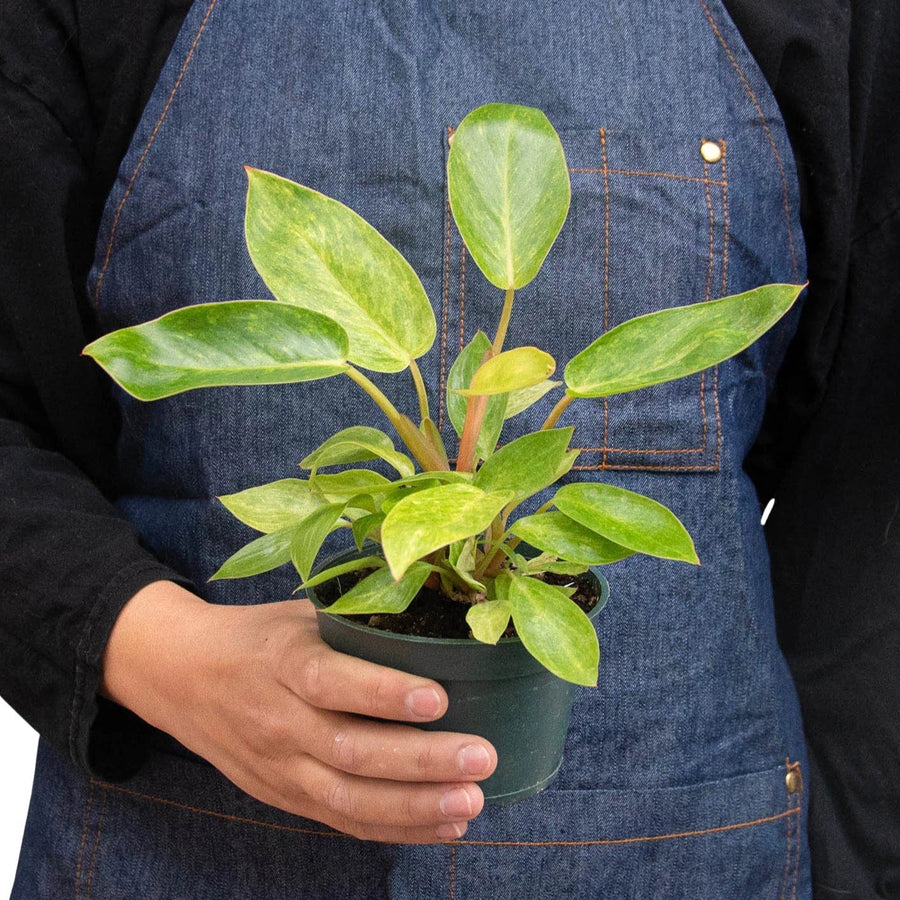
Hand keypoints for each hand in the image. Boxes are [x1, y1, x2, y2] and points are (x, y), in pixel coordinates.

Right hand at [100, 581, 496, 842]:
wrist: (181, 677)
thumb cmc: (258, 637)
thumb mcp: (298, 615)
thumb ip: (354, 623)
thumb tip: (439, 613)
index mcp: (281, 661)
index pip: (330, 682)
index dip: (383, 694)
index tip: (438, 697)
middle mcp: (277, 719)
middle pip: (349, 751)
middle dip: (420, 760)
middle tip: (481, 756)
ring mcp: (278, 766)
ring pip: (348, 797)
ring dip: (415, 806)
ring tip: (472, 801)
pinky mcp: (283, 795)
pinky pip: (341, 820)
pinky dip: (395, 828)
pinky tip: (444, 826)